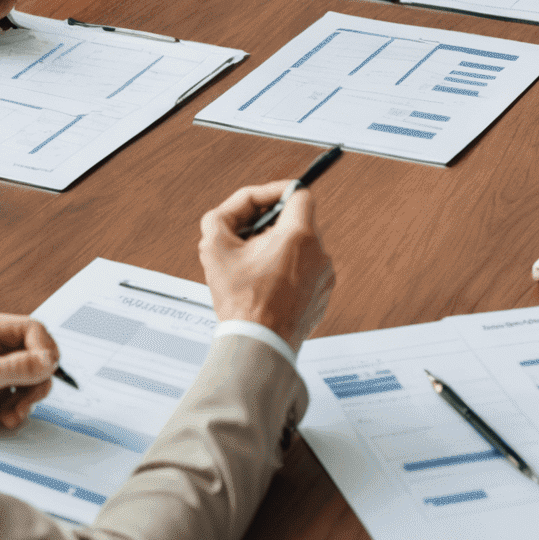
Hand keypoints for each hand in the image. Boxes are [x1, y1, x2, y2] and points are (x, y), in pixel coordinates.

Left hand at [0, 309, 59, 430]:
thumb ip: (16, 368)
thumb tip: (49, 362)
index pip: (32, 330)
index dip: (44, 349)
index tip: (47, 370)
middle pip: (36, 356)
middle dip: (37, 380)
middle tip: (29, 398)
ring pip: (31, 379)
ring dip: (28, 398)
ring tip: (14, 413)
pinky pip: (19, 397)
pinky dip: (18, 409)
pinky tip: (6, 417)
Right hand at [199, 182, 334, 352]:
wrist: (259, 346)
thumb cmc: (241, 302)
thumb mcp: (214, 248)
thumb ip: (221, 216)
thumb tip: (231, 212)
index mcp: (299, 236)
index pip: (299, 193)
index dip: (275, 193)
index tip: (261, 203)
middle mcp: (319, 254)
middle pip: (298, 222)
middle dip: (271, 226)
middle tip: (247, 241)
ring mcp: (324, 278)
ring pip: (301, 249)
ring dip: (279, 251)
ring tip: (254, 269)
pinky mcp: (322, 297)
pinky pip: (306, 273)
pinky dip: (288, 273)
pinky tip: (266, 287)